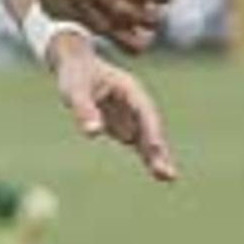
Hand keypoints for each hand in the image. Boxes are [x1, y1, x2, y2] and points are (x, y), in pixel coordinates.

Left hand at [47, 36, 177, 183]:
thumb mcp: (75, 89)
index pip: (144, 111)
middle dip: (159, 150)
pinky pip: (139, 143)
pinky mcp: (124, 125)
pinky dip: (148, 157)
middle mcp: (136, 103)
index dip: (151, 129)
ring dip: (157, 157)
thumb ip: (84, 110)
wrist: (75, 66)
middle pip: (151, 128)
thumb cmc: (74, 74)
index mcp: (129, 89)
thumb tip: (93, 133)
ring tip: (169, 177)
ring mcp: (131, 115)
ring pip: (148, 138)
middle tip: (168, 173)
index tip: (155, 147)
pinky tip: (158, 173)